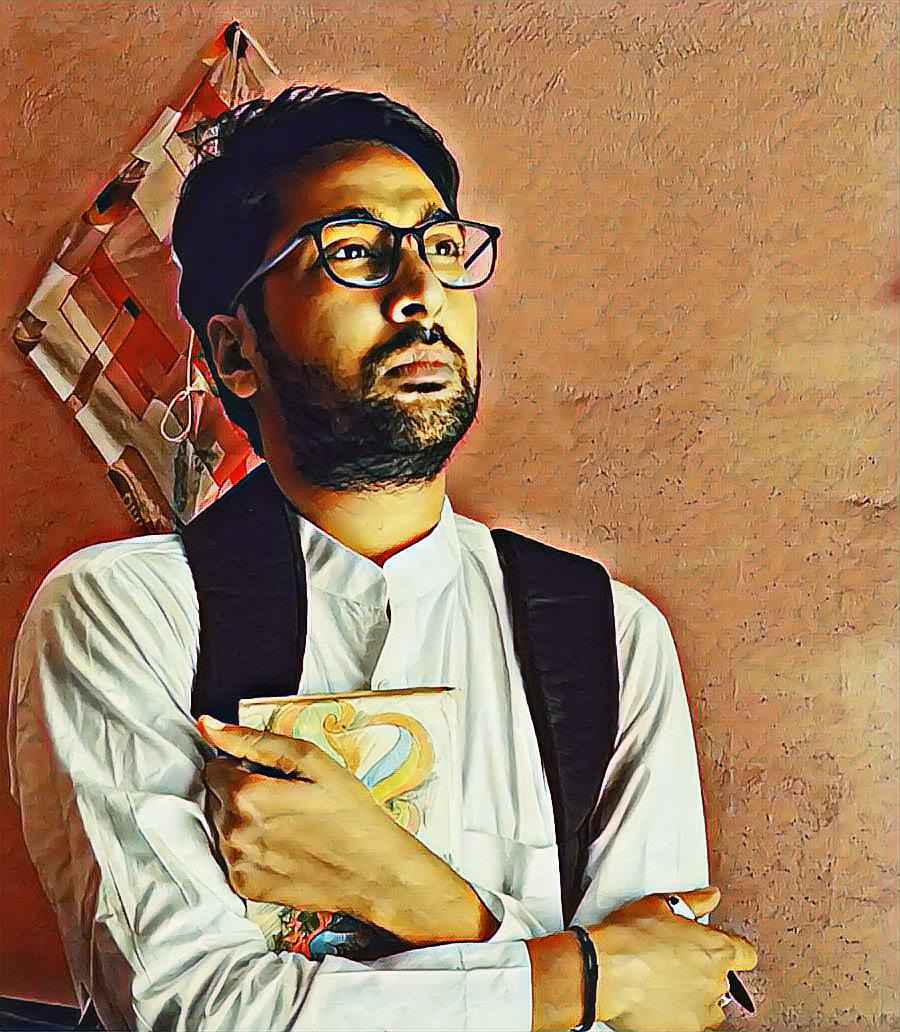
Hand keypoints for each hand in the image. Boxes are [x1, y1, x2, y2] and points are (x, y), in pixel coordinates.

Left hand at [198, 716, 497, 943]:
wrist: (375, 873)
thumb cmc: (351, 812)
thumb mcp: (312, 761)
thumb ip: (255, 740)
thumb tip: (208, 725)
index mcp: (247, 796)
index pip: (215, 767)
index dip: (242, 765)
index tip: (273, 775)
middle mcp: (234, 833)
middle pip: (217, 798)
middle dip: (242, 792)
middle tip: (286, 798)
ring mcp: (238, 864)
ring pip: (223, 827)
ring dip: (245, 821)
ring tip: (287, 824)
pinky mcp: (246, 888)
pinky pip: (233, 858)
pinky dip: (252, 850)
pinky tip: (284, 847)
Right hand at [589, 887, 757, 1031]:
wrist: (605, 972)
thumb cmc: (628, 938)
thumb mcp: (659, 905)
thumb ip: (693, 902)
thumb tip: (709, 897)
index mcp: (716, 949)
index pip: (746, 954)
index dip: (733, 950)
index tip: (717, 948)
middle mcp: (715, 982)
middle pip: (725, 980)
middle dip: (705, 970)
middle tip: (677, 961)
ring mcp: (702, 1011)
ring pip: (710, 1006)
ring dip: (696, 996)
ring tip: (667, 983)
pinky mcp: (685, 1031)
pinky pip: (692, 1024)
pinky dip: (680, 1014)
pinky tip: (659, 1000)